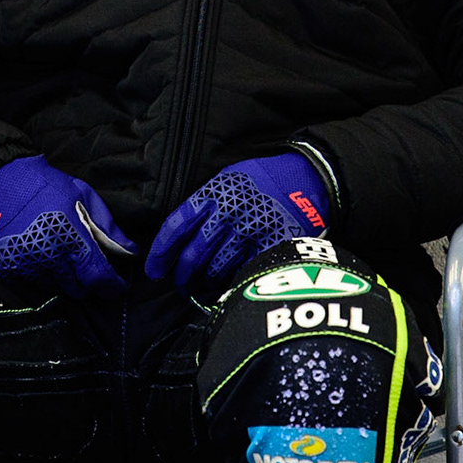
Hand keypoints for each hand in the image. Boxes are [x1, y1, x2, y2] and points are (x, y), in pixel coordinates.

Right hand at [0, 155, 137, 296]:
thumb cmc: (45, 185)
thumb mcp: (83, 197)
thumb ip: (108, 228)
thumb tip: (130, 251)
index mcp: (72, 241)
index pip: (98, 278)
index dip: (111, 286)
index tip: (116, 286)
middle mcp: (50, 259)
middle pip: (78, 289)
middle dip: (87, 282)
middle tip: (87, 267)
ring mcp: (26, 266)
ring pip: (55, 288)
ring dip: (63, 278)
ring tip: (60, 255)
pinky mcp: (7, 269)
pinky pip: (31, 282)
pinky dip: (40, 274)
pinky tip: (40, 254)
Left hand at [144, 151, 328, 290]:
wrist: (308, 177)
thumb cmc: (263, 179)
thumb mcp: (228, 179)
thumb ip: (205, 205)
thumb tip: (179, 237)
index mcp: (214, 194)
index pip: (176, 226)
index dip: (160, 252)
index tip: (154, 269)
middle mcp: (229, 213)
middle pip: (193, 254)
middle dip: (182, 275)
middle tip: (180, 283)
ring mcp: (251, 232)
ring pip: (215, 268)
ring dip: (206, 281)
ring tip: (205, 283)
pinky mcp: (271, 246)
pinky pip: (244, 273)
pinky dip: (232, 282)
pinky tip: (228, 285)